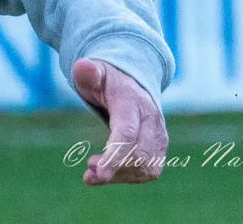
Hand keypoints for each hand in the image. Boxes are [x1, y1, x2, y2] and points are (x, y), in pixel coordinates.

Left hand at [72, 58, 168, 185]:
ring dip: (119, 175)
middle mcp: (151, 120)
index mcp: (132, 102)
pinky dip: (129, 177)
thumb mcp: (94, 72)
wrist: (132, 82)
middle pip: (137, 154)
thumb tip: (83, 66)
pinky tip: (110, 172)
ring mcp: (159, 135)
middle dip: (113, 168)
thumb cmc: (107, 79)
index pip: (127, 132)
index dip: (114, 154)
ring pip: (145, 166)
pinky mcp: (160, 148)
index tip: (98, 171)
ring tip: (93, 171)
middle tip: (88, 170)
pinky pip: (149, 170)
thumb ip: (88, 73)